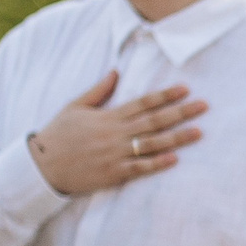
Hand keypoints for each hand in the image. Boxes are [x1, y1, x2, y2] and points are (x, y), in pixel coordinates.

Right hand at [28, 71, 207, 193]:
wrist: (42, 166)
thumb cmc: (59, 134)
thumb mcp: (75, 106)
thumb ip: (99, 90)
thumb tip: (117, 71)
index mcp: (108, 116)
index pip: (143, 102)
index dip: (166, 95)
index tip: (185, 89)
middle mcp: (115, 134)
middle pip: (154, 121)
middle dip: (181, 113)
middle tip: (204, 106)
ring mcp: (115, 154)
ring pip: (152, 144)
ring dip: (177, 138)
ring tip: (198, 132)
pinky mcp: (113, 173)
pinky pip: (140, 168)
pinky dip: (157, 163)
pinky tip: (175, 159)